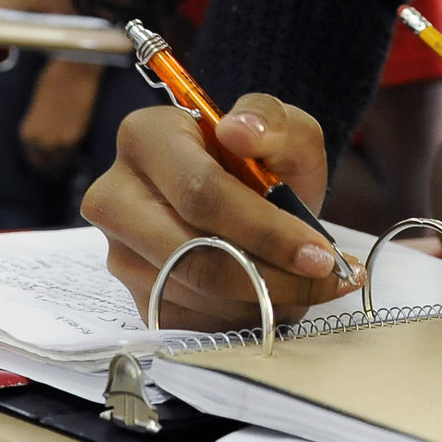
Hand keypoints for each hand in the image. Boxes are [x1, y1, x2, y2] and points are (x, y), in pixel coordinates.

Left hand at [21, 60, 104, 178]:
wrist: (73, 73)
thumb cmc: (54, 82)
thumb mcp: (39, 108)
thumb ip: (40, 126)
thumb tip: (45, 136)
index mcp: (27, 134)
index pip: (33, 159)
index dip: (42, 162)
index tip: (49, 163)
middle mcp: (39, 143)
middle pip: (47, 165)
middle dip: (53, 165)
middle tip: (61, 166)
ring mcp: (57, 143)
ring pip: (62, 162)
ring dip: (66, 162)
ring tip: (71, 160)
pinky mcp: (74, 139)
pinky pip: (74, 154)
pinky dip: (77, 154)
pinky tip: (80, 152)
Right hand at [83, 94, 350, 330]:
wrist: (242, 194)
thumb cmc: (258, 158)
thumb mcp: (282, 128)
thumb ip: (270, 119)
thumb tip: (239, 130)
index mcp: (144, 138)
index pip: (201, 193)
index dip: (264, 229)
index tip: (320, 253)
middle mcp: (116, 197)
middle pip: (191, 254)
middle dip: (269, 276)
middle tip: (326, 279)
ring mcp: (120, 252)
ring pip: (194, 295)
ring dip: (261, 300)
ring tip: (305, 283)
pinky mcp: (134, 296)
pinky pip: (191, 323)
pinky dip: (241, 318)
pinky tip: (272, 295)